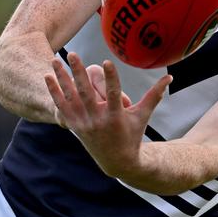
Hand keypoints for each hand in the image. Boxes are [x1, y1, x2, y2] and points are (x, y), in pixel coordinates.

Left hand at [44, 52, 172, 177]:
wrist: (117, 162)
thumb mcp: (143, 115)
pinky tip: (47, 77)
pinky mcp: (75, 126)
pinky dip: (54, 92)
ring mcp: (84, 123)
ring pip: (70, 98)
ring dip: (61, 79)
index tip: (106, 61)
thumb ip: (155, 95)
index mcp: (116, 117)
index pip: (113, 94)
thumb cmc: (133, 134)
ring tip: (54, 60)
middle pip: (85, 93)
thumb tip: (170, 76)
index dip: (110, 78)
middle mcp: (97, 120)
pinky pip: (62, 107)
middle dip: (78, 73)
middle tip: (72, 54)